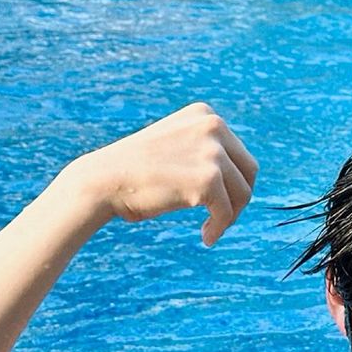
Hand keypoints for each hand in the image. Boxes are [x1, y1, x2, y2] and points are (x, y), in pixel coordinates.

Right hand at [79, 103, 257, 245]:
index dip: (233, 182)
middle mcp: (212, 125)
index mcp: (204, 114)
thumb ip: (205, 149)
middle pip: (249, 171)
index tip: (217, 201)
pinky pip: (226, 211)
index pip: (238, 153)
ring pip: (242, 192)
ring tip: (211, 229)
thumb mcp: (176, 145)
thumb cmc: (136, 172)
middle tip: (221, 217)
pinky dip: (220, 227)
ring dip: (230, 216)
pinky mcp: (208, 179)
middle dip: (238, 198)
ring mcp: (212, 151)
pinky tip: (206, 237)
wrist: (102, 181)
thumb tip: (244, 176)